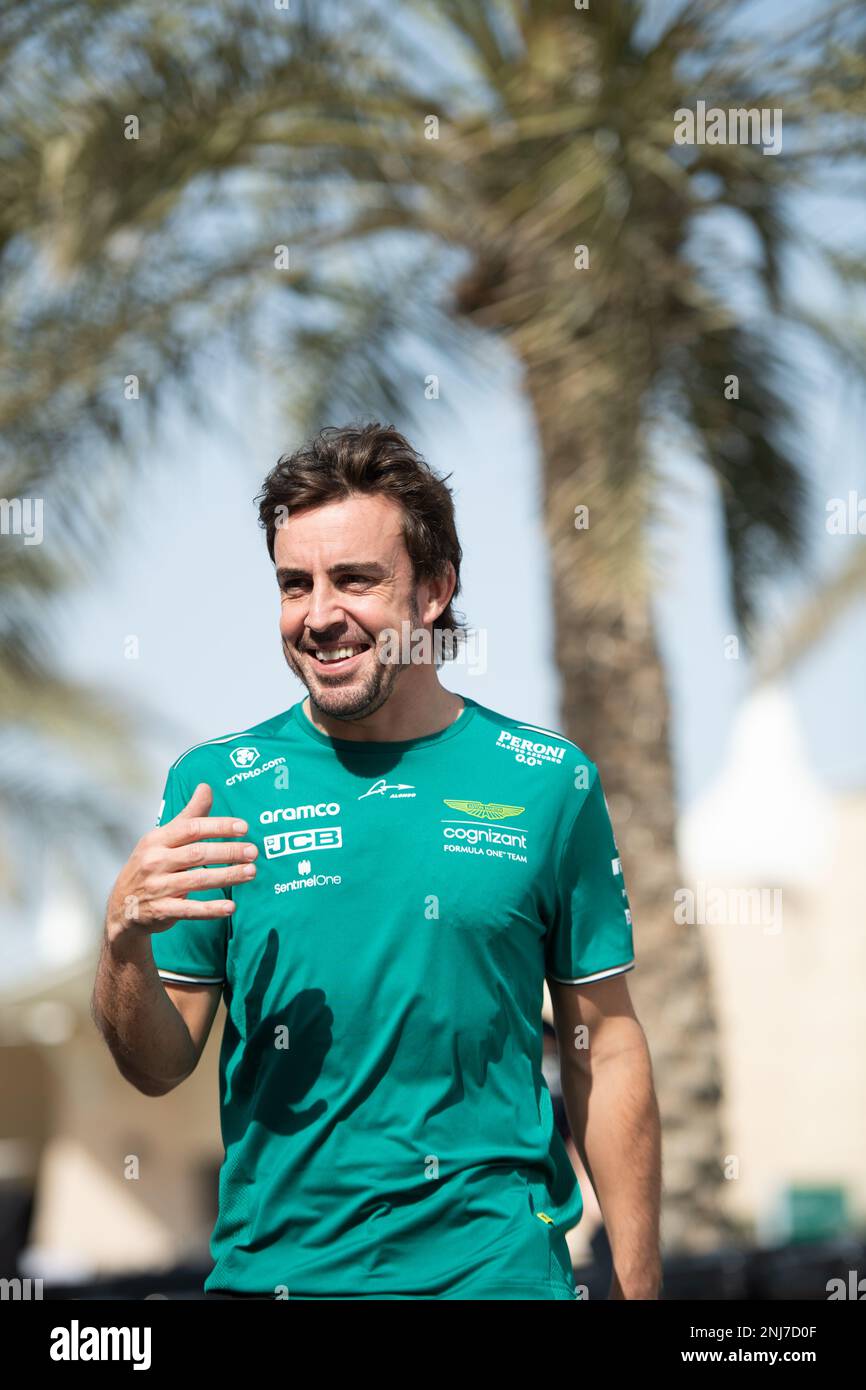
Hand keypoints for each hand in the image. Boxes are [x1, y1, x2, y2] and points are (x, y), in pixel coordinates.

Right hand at [105, 782, 257, 939]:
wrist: (122, 906)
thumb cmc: (150, 865)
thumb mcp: (162, 838)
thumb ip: (188, 816)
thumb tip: (206, 787)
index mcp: (157, 840)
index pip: (191, 828)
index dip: (218, 826)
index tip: (243, 827)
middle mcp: (155, 862)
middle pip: (197, 854)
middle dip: (228, 852)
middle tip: (253, 851)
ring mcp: (157, 887)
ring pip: (198, 880)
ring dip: (227, 876)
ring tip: (251, 872)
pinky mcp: (161, 910)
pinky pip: (190, 909)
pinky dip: (211, 909)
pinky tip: (231, 907)